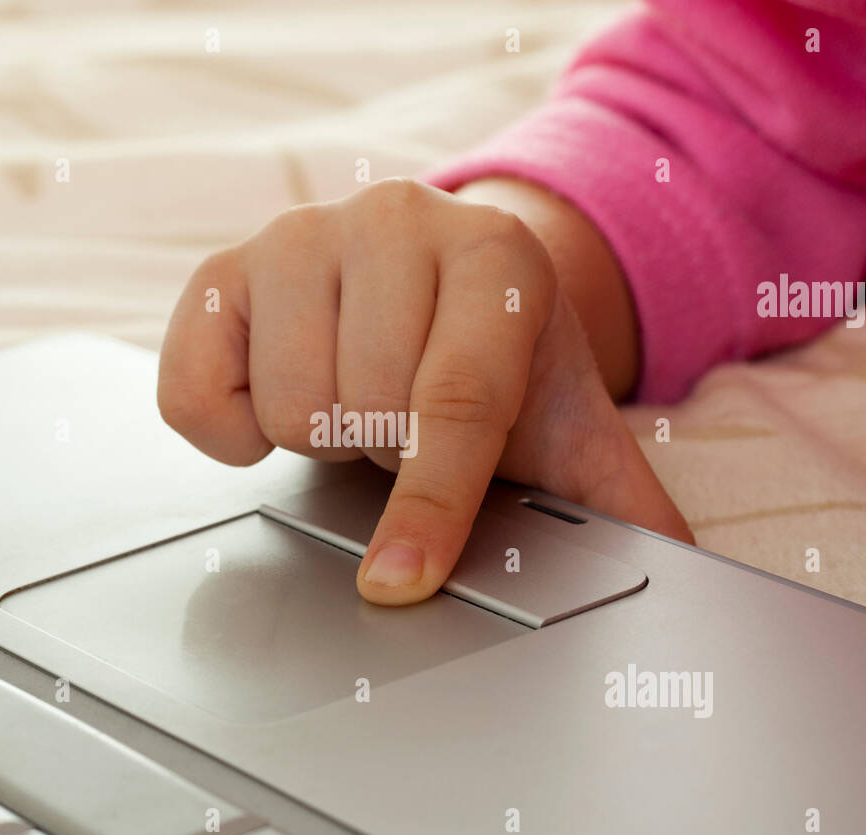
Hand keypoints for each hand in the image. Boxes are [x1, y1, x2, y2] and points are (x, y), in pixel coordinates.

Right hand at [158, 178, 692, 605]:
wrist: (437, 286)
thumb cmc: (497, 364)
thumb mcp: (565, 422)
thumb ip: (618, 498)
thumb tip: (671, 567)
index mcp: (496, 259)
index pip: (455, 401)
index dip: (431, 505)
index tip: (401, 581)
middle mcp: (395, 223)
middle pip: (362, 415)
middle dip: (386, 455)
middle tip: (407, 425)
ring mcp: (299, 235)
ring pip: (286, 410)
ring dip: (323, 436)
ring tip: (355, 400)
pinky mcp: (222, 270)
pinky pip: (194, 394)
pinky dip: (229, 430)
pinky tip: (277, 396)